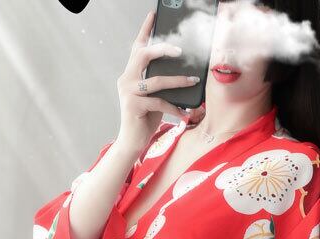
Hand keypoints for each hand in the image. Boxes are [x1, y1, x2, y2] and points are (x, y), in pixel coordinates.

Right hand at [115, 10, 202, 153]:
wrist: (133, 142)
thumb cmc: (145, 118)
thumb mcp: (155, 97)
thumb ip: (161, 84)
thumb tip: (184, 74)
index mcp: (130, 74)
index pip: (137, 47)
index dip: (145, 31)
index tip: (154, 15)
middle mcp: (126, 79)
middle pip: (143, 55)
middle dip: (162, 49)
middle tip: (180, 50)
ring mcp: (128, 92)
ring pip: (157, 81)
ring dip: (178, 81)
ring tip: (193, 80)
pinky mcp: (134, 106)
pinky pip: (159, 103)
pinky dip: (174, 108)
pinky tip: (183, 113)